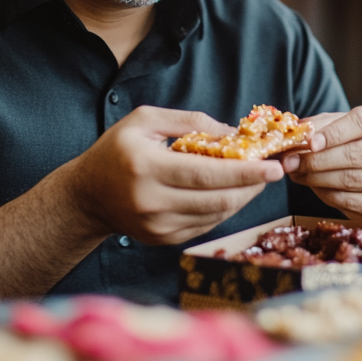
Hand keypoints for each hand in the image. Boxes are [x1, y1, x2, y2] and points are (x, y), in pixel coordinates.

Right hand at [57, 106, 283, 244]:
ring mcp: (158, 226)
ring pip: (216, 215)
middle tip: (273, 171)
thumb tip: (232, 133)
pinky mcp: (164, 240)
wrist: (87, 196)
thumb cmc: (117, 151)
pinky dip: (224, 208)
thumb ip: (189, 121)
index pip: (206, 174)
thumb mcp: (145, 120)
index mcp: (146, 167)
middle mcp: (152, 202)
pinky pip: (206, 224)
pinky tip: (230, 192)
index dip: (244, 172)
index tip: (272, 166)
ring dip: (242, 197)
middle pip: (217, 199)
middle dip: (252, 186)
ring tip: (255, 180)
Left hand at [281, 105, 361, 224]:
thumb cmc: (357, 148)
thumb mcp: (341, 130)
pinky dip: (327, 195)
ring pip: (351, 180)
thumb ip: (320, 127)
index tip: (310, 143)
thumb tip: (296, 133)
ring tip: (298, 175)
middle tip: (291, 163)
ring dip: (317, 179)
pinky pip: (352, 201)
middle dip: (316, 160)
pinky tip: (315, 188)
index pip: (360, 122)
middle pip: (354, 154)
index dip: (333, 133)